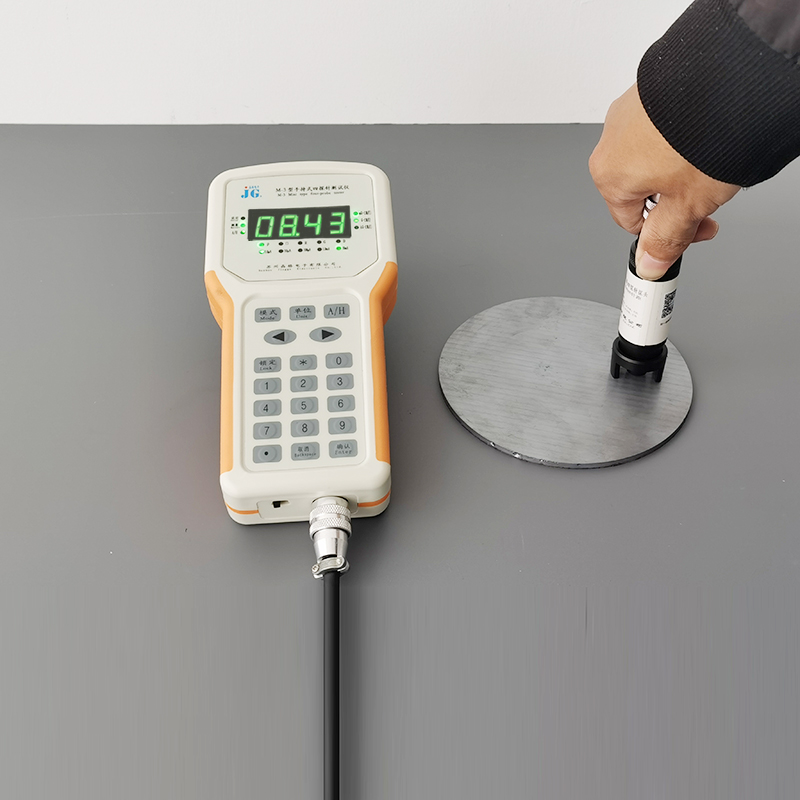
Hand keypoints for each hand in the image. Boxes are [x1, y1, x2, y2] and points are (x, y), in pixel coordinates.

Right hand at [589, 84, 739, 278]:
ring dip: (680, 166)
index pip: (632, 222)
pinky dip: (683, 134)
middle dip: (674, 198)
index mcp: (608, 174)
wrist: (729, 75)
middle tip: (708, 195)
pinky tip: (707, 133)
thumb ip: (664, 240)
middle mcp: (610, 140)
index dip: (666, 233)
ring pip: (653, 156)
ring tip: (711, 161)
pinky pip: (663, 125)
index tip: (693, 229)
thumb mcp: (688, 205)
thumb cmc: (704, 136)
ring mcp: (630, 109)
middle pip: (641, 189)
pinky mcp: (651, 87)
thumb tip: (650, 264)